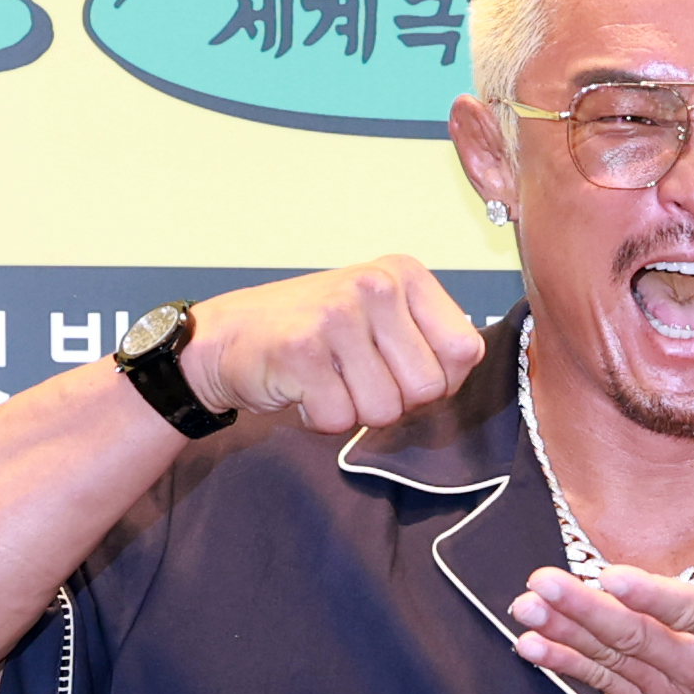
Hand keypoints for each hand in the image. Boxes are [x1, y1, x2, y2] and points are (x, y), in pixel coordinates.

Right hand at [179, 256, 485, 431]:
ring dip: (355, 412)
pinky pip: (339, 419)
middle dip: (396, 402)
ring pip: (385, 411)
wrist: (229, 337)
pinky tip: (304, 388)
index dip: (440, 381)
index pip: (464, 351)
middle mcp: (376, 285)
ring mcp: (338, 314)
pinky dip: (320, 419)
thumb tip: (458, 375)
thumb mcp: (382, 318)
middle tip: (357, 379)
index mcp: (405, 274)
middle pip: (428, 389)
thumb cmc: (314, 335)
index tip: (401, 371)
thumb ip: (428, 341)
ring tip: (328, 380)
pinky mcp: (303, 350)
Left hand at [510, 540, 693, 693]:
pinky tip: (531, 646)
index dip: (653, 597)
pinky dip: (568, 668)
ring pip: (615, 664)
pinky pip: (606, 691)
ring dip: (565, 635)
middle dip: (585, 610)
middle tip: (542, 582)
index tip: (612, 575)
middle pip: (640, 640)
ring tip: (523, 607)